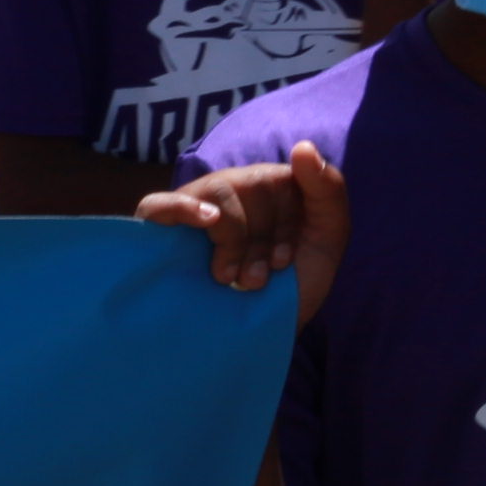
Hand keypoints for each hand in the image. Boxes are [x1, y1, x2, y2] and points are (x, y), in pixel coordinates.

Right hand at [139, 138, 348, 321]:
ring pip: (216, 193)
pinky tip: (207, 223)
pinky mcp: (156, 227)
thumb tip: (303, 146)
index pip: (278, 180)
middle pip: (249, 185)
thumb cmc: (288, 290)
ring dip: (233, 239)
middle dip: (261, 239)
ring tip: (230, 278)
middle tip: (257, 278)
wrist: (253, 339)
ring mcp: (191, 206)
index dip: (287, 224)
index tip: (284, 262)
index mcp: (265, 190)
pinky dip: (183, 208)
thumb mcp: (326, 241)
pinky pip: (159, 203)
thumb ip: (329, 191)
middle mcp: (227, 191)